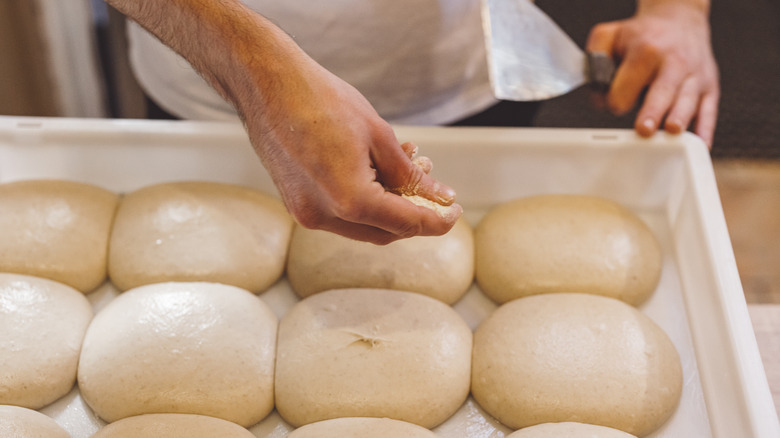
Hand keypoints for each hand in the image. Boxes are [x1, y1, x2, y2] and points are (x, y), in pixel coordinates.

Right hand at [239, 57, 462, 244]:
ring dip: (388, 206)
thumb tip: (438, 196)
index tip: (453, 213)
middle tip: (431, 189)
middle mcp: (325, 216)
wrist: (266, 85)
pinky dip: (364, 201)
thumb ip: (409, 174)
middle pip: (384, 233)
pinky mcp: (297, 204)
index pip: (406, 224)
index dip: (436, 221)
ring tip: (404, 168)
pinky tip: (375, 171)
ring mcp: (306, 213)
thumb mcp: (378, 134)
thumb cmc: (321, 101)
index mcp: (350, 199)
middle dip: (412, 215)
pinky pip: (341, 215)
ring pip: (362, 227)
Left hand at [587, 1, 719, 146]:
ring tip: (671, 131)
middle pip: (662, 92)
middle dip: (652, 111)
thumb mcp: (610, 36)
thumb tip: (598, 96)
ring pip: (688, 102)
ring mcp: (695, 76)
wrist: (680, 20)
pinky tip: (700, 144)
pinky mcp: (710, 87)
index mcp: (646, 51)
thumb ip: (594, 62)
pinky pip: (709, 110)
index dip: (615, 99)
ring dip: (679, 118)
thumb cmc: (644, 35)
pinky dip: (706, 129)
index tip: (613, 102)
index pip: (626, 85)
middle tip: (644, 128)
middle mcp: (674, 63)